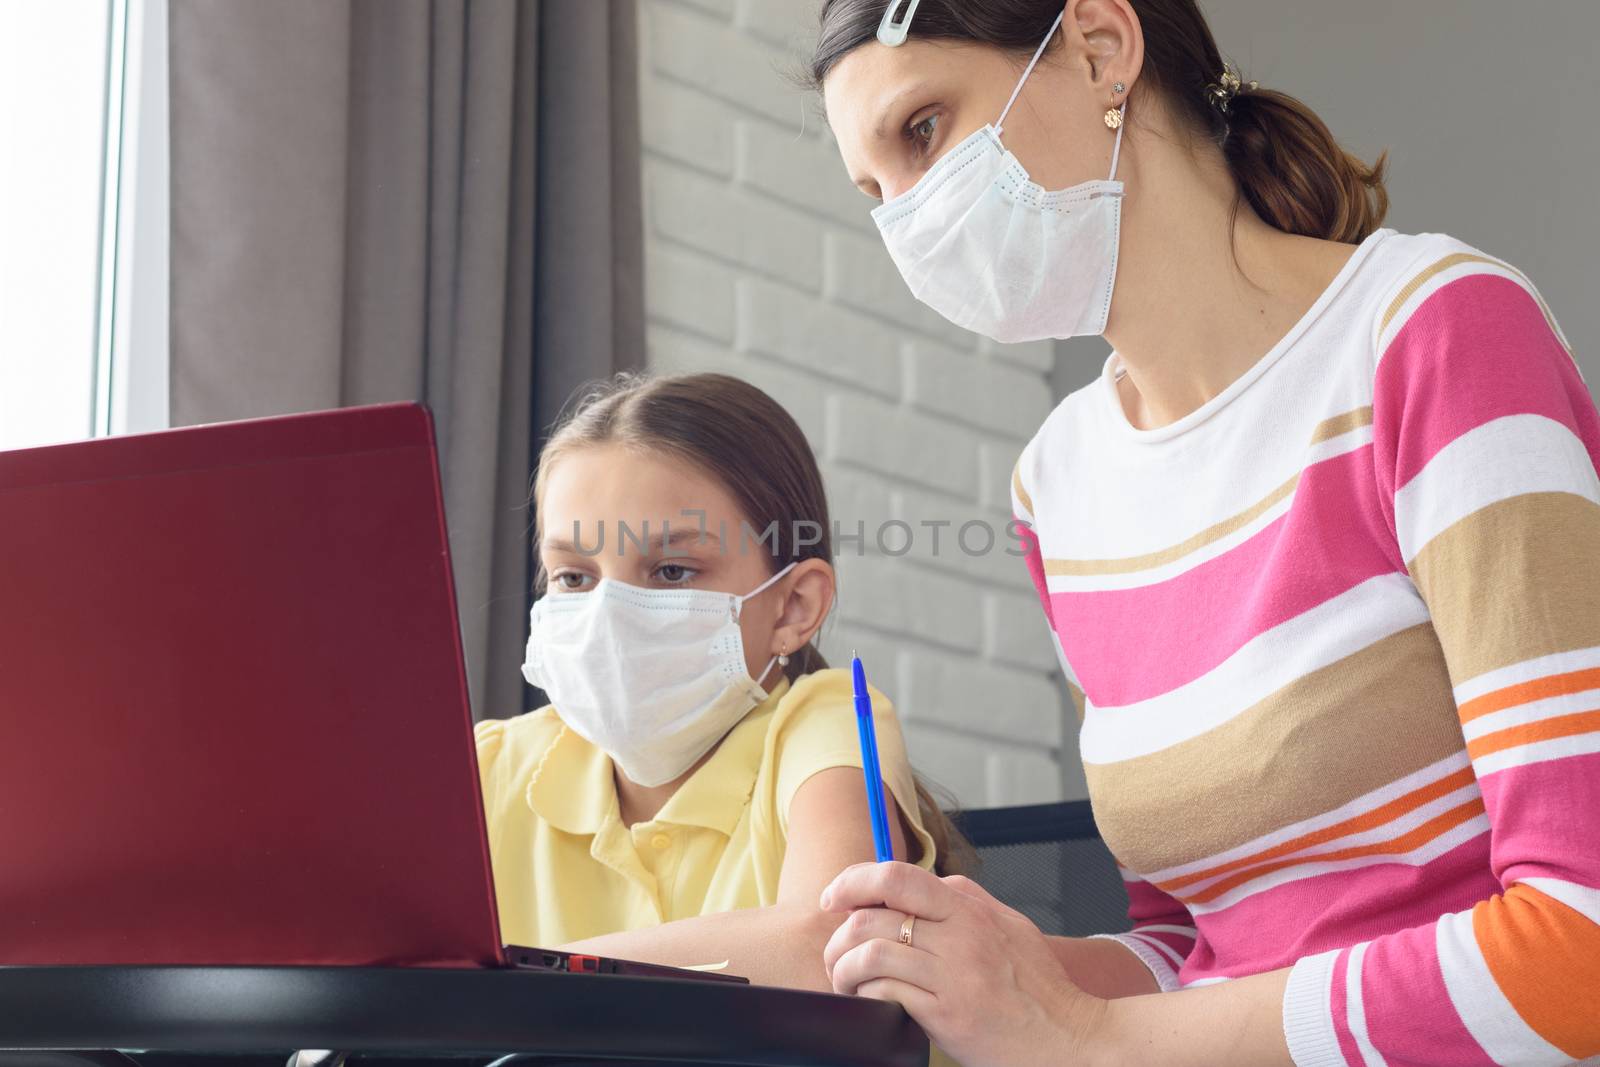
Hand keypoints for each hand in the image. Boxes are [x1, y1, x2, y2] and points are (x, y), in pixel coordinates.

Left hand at [821, 862, 1107, 1066]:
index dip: (853, 882)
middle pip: (872, 914)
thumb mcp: (1010, 926)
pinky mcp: (947, 1015)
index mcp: (969, 908)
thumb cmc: (1040, 988)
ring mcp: (953, 975)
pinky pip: (885, 993)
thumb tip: (927, 882)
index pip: (896, 876)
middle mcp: (960, 935)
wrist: (1069, 1038)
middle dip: (838, 934)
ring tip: (845, 981)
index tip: (833, 898)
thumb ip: (968, 901)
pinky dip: (865, 995)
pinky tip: (869, 1001)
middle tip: (834, 953)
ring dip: (843, 968)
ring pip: (870, 954)